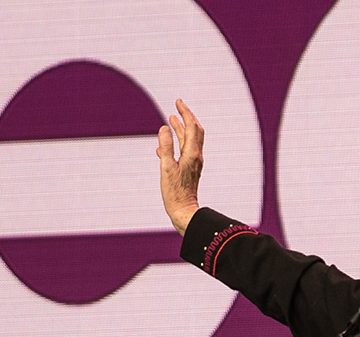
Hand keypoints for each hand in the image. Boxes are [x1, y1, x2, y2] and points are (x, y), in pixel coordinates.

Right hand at [157, 99, 203, 234]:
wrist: (184, 211)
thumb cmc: (175, 193)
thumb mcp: (166, 168)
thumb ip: (166, 147)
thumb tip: (165, 128)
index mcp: (192, 154)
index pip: (192, 127)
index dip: (185, 113)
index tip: (178, 102)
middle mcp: (196, 156)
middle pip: (194, 131)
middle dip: (186, 117)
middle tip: (178, 106)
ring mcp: (193, 163)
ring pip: (188, 141)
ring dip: (181, 129)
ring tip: (171, 120)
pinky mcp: (188, 170)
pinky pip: (182, 152)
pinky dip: (175, 144)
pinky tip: (163, 146)